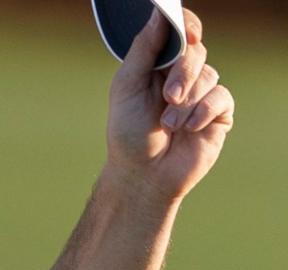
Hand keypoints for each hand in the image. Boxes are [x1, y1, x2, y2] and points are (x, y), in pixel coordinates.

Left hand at [105, 7, 234, 201]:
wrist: (142, 173)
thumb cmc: (128, 132)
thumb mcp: (128, 86)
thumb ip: (144, 49)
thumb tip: (159, 14)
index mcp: (158, 65)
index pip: (180, 33)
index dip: (186, 26)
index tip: (187, 33)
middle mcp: (181, 75)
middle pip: (196, 52)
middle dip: (183, 72)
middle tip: (169, 96)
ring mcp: (201, 94)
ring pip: (209, 75)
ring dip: (186, 101)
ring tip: (168, 124)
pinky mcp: (218, 113)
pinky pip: (221, 98)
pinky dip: (202, 112)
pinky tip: (188, 128)